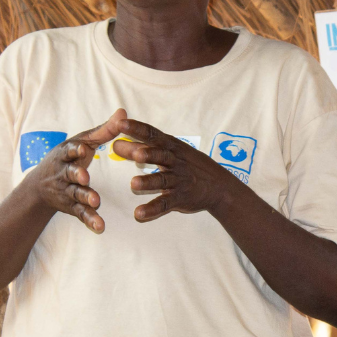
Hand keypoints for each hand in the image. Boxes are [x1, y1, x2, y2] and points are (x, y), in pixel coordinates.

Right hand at [27, 109, 125, 232]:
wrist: (40, 187)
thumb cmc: (68, 158)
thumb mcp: (82, 142)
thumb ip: (104, 130)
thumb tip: (123, 112)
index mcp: (67, 154)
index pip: (69, 150)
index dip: (75, 150)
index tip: (82, 149)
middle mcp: (65, 172)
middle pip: (70, 173)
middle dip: (77, 175)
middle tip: (85, 177)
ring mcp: (67, 190)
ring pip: (76, 194)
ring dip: (85, 197)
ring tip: (95, 201)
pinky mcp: (71, 206)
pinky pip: (81, 214)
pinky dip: (90, 220)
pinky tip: (100, 227)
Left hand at [115, 118, 240, 222]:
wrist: (219, 186)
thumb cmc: (189, 164)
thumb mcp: (173, 152)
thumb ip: (145, 147)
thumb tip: (117, 142)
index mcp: (171, 147)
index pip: (153, 135)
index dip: (137, 128)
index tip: (120, 123)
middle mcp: (175, 161)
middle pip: (160, 155)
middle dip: (146, 152)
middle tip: (130, 151)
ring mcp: (179, 180)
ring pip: (162, 180)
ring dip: (148, 181)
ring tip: (133, 184)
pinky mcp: (181, 198)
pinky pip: (165, 203)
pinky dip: (152, 209)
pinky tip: (139, 213)